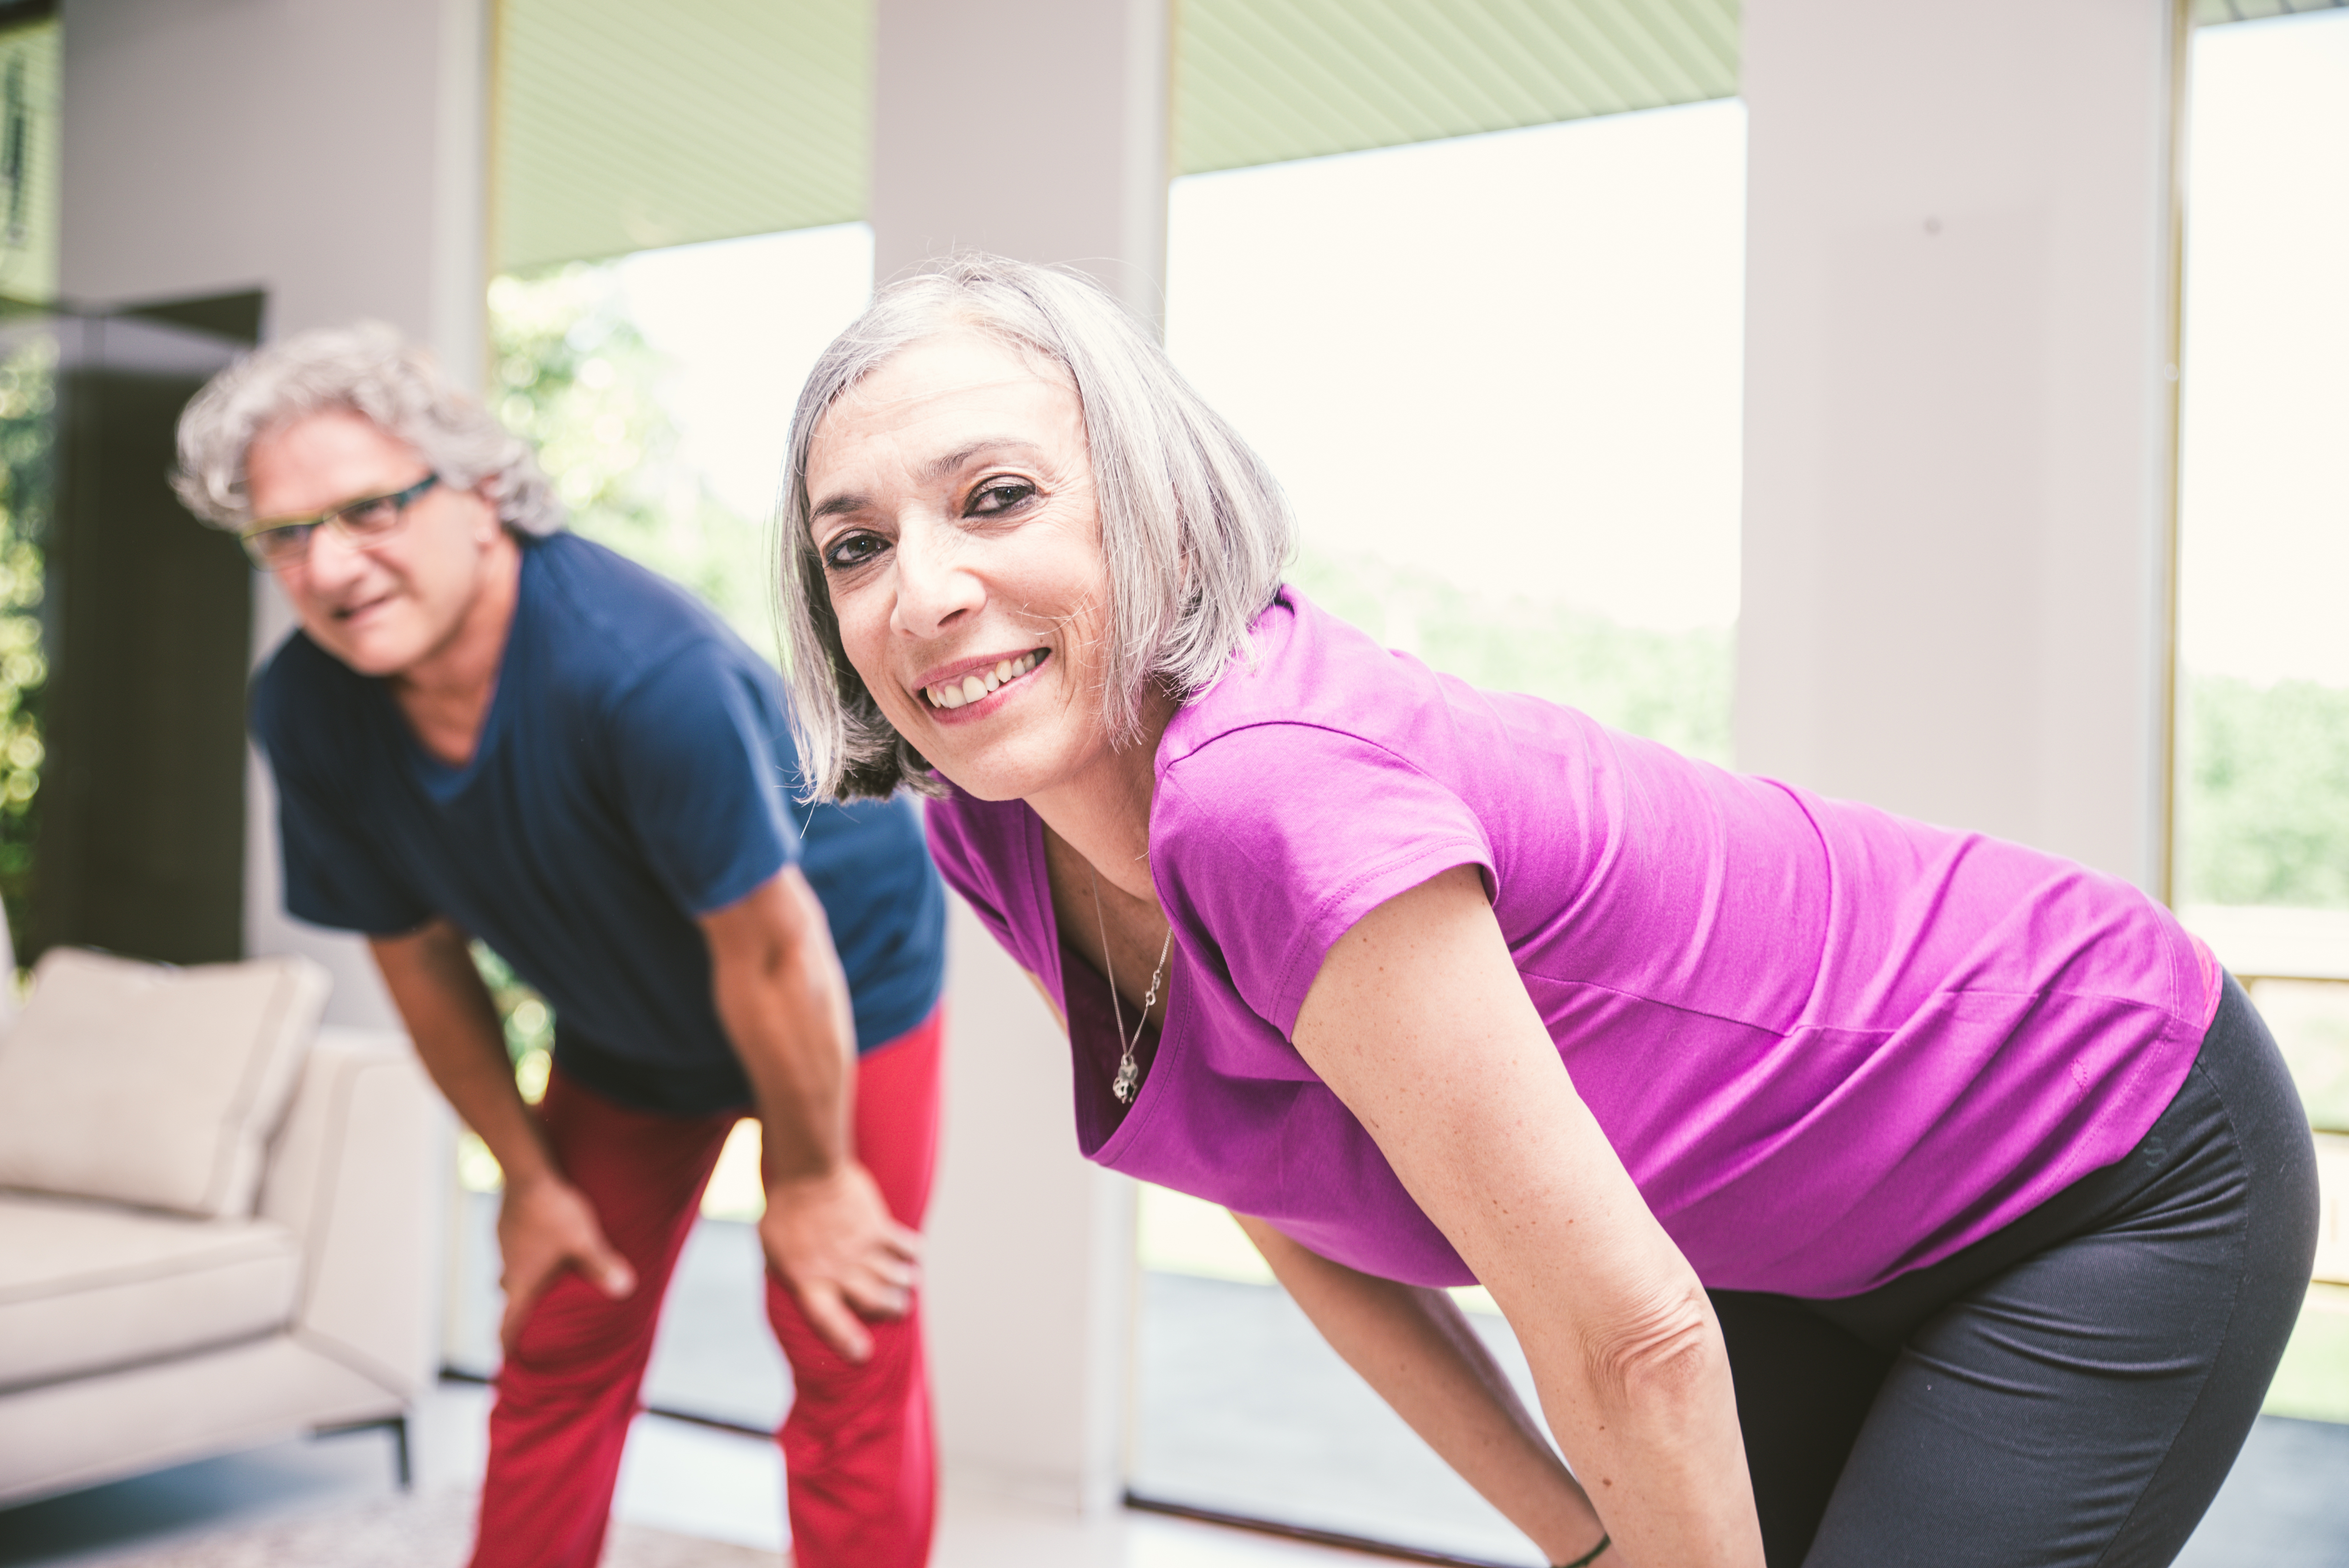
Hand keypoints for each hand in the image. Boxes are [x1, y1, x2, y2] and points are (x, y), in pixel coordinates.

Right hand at [496, 1171, 636, 1355]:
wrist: (527, 1172)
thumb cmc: (552, 1210)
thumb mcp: (583, 1240)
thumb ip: (602, 1265)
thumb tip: (624, 1289)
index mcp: (522, 1281)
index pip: (508, 1321)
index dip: (507, 1342)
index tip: (506, 1359)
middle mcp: (509, 1267)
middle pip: (512, 1297)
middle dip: (522, 1308)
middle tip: (535, 1315)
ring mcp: (505, 1244)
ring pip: (513, 1269)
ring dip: (527, 1277)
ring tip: (547, 1278)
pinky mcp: (507, 1224)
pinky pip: (517, 1248)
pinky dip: (529, 1253)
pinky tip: (546, 1243)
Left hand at [759, 1161, 919, 1361]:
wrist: (805, 1172)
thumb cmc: (783, 1208)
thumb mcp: (770, 1248)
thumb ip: (784, 1271)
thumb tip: (790, 1282)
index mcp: (809, 1281)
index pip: (830, 1321)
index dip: (847, 1340)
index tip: (862, 1354)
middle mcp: (839, 1271)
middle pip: (874, 1301)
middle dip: (892, 1308)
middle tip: (900, 1308)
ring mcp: (861, 1249)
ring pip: (893, 1277)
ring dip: (905, 1283)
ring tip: (909, 1284)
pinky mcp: (877, 1227)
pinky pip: (903, 1245)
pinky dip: (913, 1252)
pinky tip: (916, 1254)